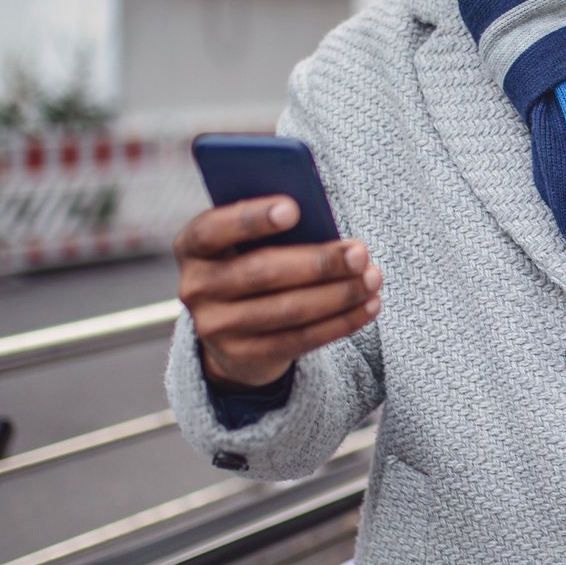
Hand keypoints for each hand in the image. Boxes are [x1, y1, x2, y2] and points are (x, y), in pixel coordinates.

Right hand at [174, 196, 381, 387]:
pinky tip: (369, 305)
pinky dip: (342, 321)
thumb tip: (324, 226)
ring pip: (288, 309)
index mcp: (192, 248)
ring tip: (373, 277)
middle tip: (359, 252)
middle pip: (262, 272)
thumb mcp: (248, 244)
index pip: (212, 229)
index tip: (294, 208)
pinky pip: (302, 339)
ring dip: (339, 294)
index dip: (251, 218)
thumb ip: (272, 230)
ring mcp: (217, 328)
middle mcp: (196, 288)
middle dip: (318, 262)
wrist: (231, 332)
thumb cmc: (251, 265)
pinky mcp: (245, 356)